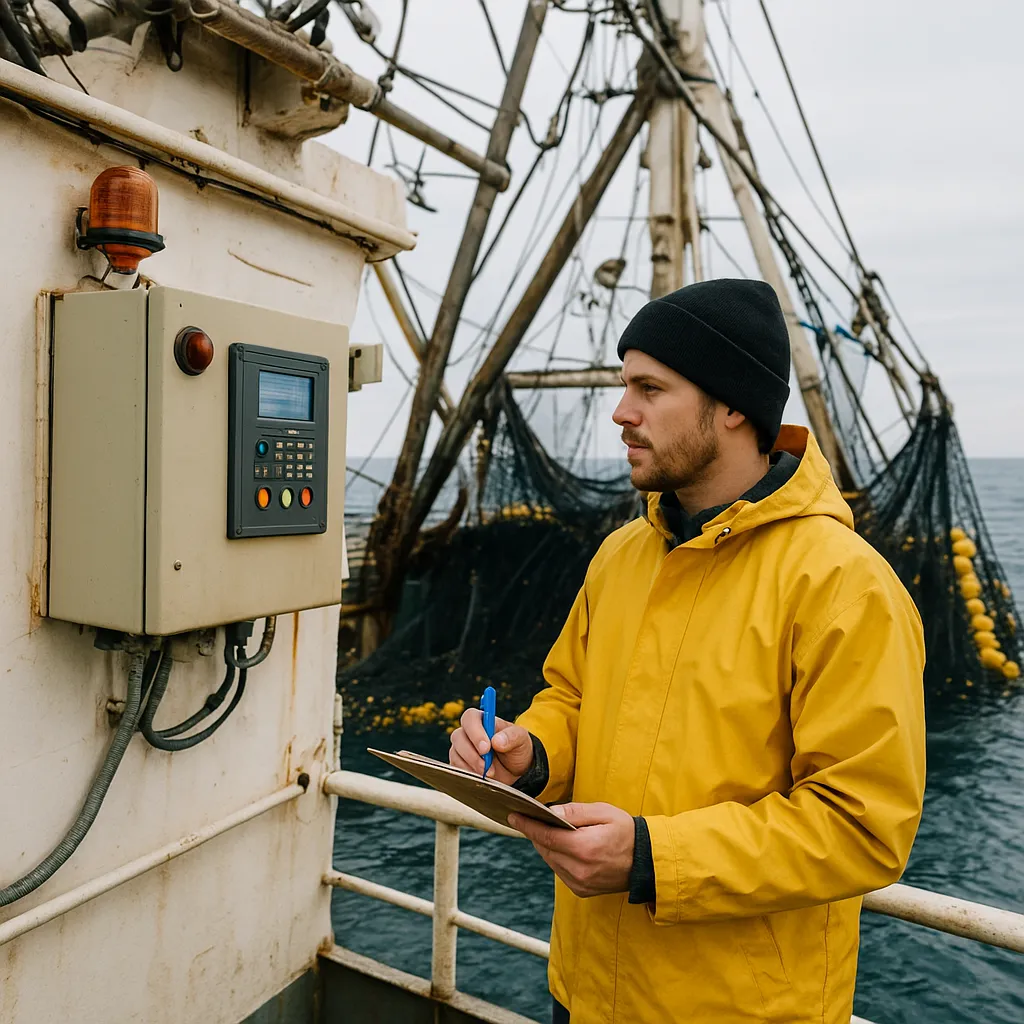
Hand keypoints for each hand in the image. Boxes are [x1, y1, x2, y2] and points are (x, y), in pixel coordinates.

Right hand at [449, 708, 533, 785]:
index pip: (470, 717)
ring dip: (471, 765)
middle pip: (458, 736)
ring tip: (489, 772)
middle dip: (472, 753)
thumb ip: (511, 736)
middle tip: (486, 765)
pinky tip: (481, 777)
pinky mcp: (459, 763)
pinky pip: (456, 767)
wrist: (515, 771)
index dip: (475, 732)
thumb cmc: (516, 749)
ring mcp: (462, 748)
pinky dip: (468, 774)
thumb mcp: (521, 740)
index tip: (486, 748)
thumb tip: (497, 741)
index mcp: (483, 720)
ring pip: (455, 753)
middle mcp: (469, 732)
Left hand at [508, 802, 634, 897]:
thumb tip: (551, 813)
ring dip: (547, 846)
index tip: (513, 816)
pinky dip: (557, 858)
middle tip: (529, 818)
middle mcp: (580, 870)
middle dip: (536, 833)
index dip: (527, 826)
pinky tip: (564, 847)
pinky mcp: (582, 890)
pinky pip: (560, 871)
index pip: (546, 837)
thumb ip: (575, 812)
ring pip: (551, 861)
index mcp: (584, 848)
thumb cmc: (626, 832)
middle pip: (545, 850)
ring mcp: (580, 883)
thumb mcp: (603, 813)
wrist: (646, 861)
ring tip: (547, 831)